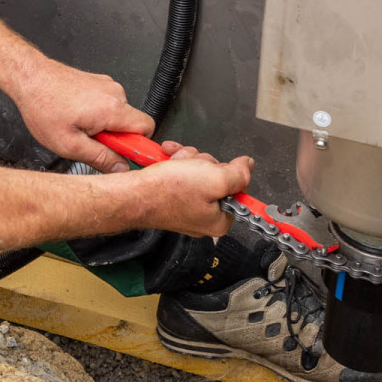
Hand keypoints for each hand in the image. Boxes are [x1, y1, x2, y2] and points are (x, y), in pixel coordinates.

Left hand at [6, 56, 155, 171]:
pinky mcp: (99, 82)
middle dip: (116, 138)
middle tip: (90, 143)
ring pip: (119, 115)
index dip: (139, 146)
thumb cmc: (43, 106)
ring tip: (78, 127)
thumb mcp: (69, 145)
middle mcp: (114, 93)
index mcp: (112, 109)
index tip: (127, 157)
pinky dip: (97, 114)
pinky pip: (108, 105)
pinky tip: (75, 115)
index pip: (147, 129)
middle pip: (132, 123)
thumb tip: (120, 168)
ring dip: (104, 126)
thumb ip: (100, 159)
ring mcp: (107, 85)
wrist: (29, 77)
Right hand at [120, 151, 252, 237]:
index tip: (214, 169)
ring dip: (188, 160)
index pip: (238, 190)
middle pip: (218, 178)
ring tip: (176, 163)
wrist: (133, 193)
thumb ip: (239, 174)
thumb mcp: (215, 178)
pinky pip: (183, 175)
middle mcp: (205, 217)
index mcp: (219, 221)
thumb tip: (248, 166)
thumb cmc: (168, 192)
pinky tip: (168, 160)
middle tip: (192, 166)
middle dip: (203, 164)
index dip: (227, 172)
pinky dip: (176, 164)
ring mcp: (188, 207)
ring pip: (200, 172)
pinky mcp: (173, 198)